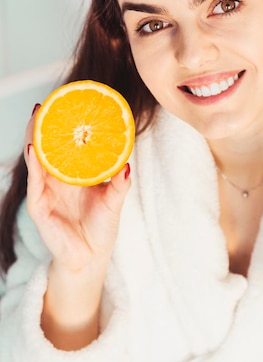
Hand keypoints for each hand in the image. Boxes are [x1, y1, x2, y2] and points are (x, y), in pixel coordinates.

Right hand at [24, 106, 130, 273]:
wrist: (90, 258)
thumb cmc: (101, 227)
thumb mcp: (114, 201)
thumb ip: (119, 183)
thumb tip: (128, 164)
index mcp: (74, 174)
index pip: (67, 144)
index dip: (66, 125)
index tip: (69, 103)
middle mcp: (57, 179)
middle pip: (48, 146)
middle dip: (45, 124)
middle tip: (47, 102)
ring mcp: (45, 191)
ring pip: (37, 159)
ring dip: (35, 137)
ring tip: (37, 116)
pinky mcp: (39, 206)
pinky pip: (35, 182)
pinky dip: (35, 165)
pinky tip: (35, 149)